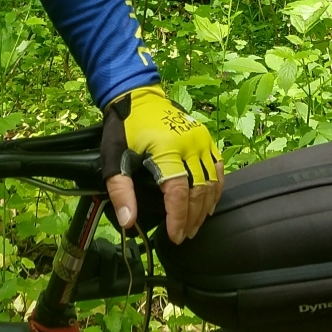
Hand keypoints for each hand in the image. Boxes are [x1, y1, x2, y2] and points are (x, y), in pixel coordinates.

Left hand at [101, 84, 223, 244]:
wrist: (137, 94)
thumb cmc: (124, 127)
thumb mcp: (114, 157)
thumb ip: (121, 191)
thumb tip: (128, 222)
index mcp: (166, 150)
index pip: (178, 193)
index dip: (178, 219)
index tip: (175, 237)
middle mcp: (189, 145)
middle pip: (198, 191)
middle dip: (192, 218)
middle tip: (184, 236)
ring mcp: (201, 140)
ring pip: (212, 182)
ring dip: (205, 208)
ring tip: (194, 226)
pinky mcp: (205, 137)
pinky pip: (217, 167)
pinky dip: (216, 188)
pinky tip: (209, 203)